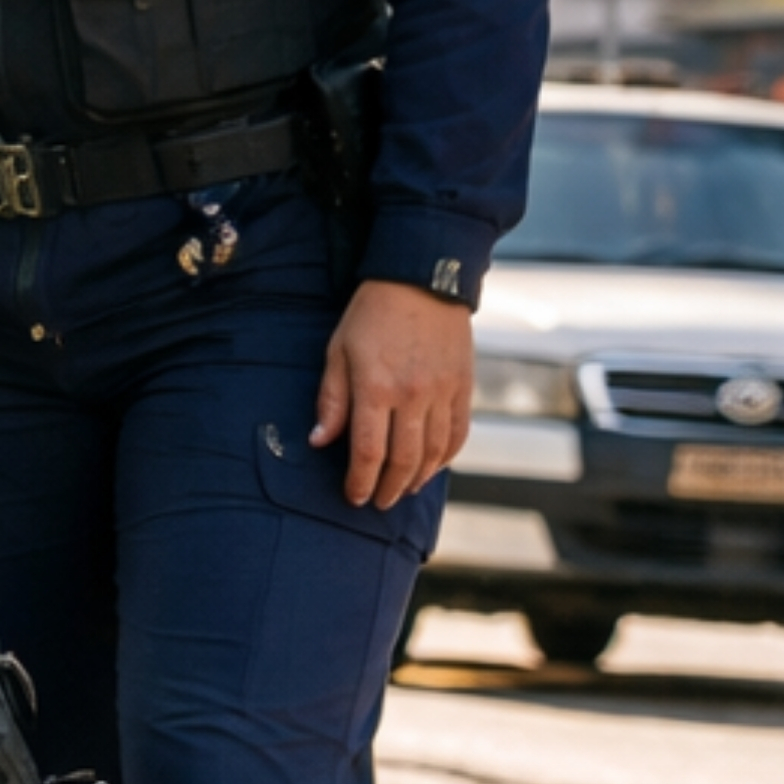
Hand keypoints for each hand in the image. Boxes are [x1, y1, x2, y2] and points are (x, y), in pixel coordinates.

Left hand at [312, 279, 472, 507]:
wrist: (422, 280)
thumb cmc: (370, 315)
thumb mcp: (338, 352)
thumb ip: (331, 400)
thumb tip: (319, 441)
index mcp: (376, 389)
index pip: (368, 453)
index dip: (360, 482)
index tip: (353, 497)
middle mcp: (413, 395)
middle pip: (403, 460)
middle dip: (389, 489)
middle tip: (378, 503)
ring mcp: (443, 392)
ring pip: (434, 452)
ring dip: (417, 478)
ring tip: (403, 490)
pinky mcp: (464, 386)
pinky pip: (459, 433)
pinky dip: (446, 456)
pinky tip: (432, 467)